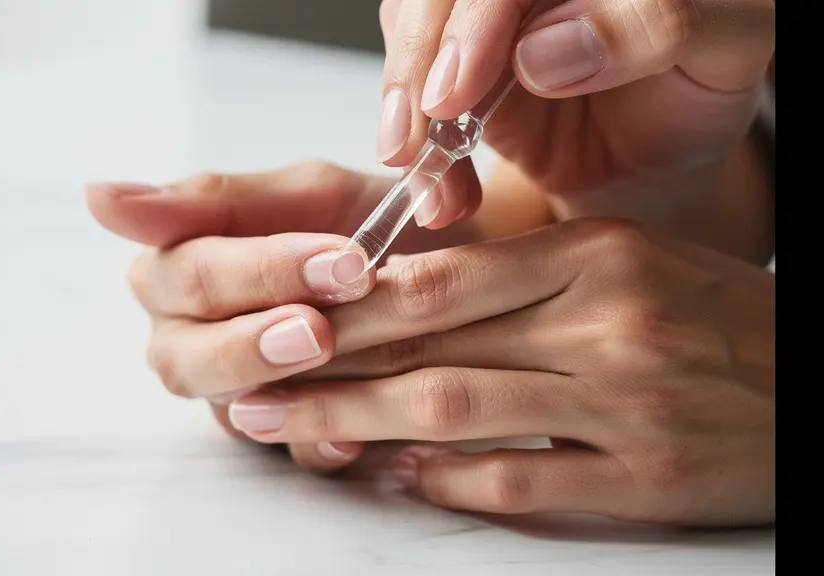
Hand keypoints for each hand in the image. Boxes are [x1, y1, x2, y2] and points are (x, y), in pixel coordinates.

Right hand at [85, 161, 547, 472]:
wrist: (448, 266)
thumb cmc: (365, 222)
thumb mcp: (307, 193)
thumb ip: (212, 197)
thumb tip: (96, 196)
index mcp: (182, 272)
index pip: (190, 274)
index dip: (259, 271)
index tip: (342, 259)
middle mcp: (193, 338)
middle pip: (189, 356)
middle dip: (256, 339)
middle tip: (326, 326)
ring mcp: (235, 393)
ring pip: (226, 409)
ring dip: (280, 388)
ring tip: (335, 361)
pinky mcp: (283, 435)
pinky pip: (285, 454)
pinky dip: (317, 445)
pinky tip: (353, 437)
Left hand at [226, 218, 774, 525]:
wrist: (816, 390)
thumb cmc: (713, 320)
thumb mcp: (626, 264)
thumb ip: (523, 278)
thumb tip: (408, 304)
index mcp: (594, 253)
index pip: (440, 279)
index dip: (348, 306)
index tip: (285, 319)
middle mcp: (604, 320)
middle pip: (431, 342)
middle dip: (327, 366)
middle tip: (256, 386)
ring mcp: (624, 401)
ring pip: (457, 408)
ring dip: (359, 422)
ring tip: (293, 432)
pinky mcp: (643, 476)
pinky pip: (518, 479)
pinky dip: (445, 480)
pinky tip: (396, 476)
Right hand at [375, 0, 774, 213]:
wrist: (664, 156)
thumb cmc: (703, 90)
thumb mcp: (724, 49)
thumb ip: (657, 26)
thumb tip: (543, 50)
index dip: (471, 22)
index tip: (456, 89)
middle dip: (413, 64)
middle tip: (412, 134)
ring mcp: (486, 22)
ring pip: (410, 33)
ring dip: (402, 115)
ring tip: (430, 185)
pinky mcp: (460, 70)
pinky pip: (413, 93)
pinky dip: (416, 151)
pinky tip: (441, 193)